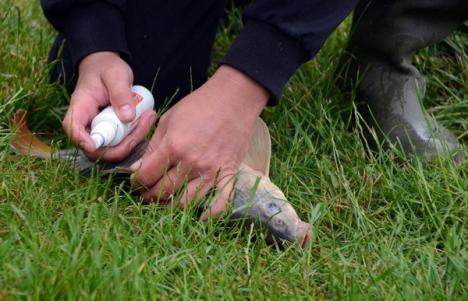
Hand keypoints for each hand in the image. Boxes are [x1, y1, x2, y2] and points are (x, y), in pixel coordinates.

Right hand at [62, 51, 155, 160]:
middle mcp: (86, 124)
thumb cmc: (107, 68)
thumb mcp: (116, 75)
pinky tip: (147, 119)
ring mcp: (99, 130)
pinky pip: (122, 142)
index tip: (98, 145)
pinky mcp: (111, 132)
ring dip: (134, 139)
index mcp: (80, 108)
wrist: (107, 66)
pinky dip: (136, 135)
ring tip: (149, 116)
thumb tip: (127, 118)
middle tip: (144, 123)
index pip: (73, 130)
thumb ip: (120, 93)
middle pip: (97, 149)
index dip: (84, 142)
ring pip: (113, 148)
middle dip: (122, 145)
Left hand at [131, 65, 268, 218]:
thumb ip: (153, 145)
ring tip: (166, 202)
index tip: (136, 182)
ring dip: (172, 207)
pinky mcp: (228, 173)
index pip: (146, 175)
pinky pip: (221, 201)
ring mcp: (211, 170)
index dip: (136, 182)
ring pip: (186, 202)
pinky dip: (211, 214)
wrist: (234, 98)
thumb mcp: (169, 119)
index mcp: (173, 146)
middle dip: (150, 197)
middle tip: (147, 195)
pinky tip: (200, 218)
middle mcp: (191, 162)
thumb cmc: (199, 105)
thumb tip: (138, 168)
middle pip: (163, 192)